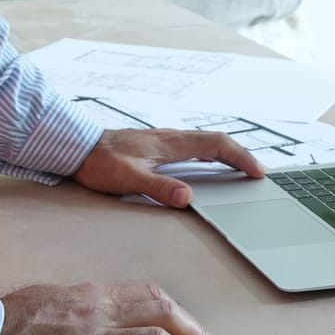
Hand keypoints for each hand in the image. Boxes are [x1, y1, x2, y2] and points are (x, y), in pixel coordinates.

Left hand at [70, 128, 263, 207]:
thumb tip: (188, 197)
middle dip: (239, 154)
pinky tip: (203, 165)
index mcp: (171, 144)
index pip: (216, 145)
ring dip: (224, 153)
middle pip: (215, 140)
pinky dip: (207, 154)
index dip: (240, 157)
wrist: (77, 147)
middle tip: (255, 171)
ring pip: (203, 141)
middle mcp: (171, 137)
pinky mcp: (154, 144)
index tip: (257, 172)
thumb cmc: (101, 162)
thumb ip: (159, 188)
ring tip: (237, 168)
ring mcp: (163, 139)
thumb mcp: (130, 179)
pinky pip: (191, 145)